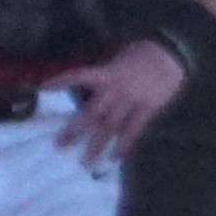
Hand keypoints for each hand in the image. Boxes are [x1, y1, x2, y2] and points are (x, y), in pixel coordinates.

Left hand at [47, 39, 191, 167]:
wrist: (172, 54)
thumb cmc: (143, 53)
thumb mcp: (118, 58)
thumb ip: (104, 74)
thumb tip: (85, 88)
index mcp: (108, 73)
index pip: (80, 76)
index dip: (62, 81)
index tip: (43, 88)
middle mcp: (117, 89)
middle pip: (92, 113)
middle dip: (76, 130)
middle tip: (60, 146)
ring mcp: (133, 101)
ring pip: (111, 126)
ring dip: (98, 145)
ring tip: (87, 162)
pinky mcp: (148, 109)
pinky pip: (135, 130)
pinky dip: (125, 145)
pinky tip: (116, 158)